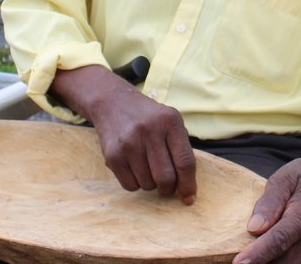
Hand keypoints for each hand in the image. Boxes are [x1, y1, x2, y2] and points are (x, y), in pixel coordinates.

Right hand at [50, 65, 196, 203]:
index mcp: (170, 121)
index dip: (189, 184)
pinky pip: (130, 185)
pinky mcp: (112, 155)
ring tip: (147, 168)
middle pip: (165, 178)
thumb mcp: (170, 120)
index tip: (189, 198)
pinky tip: (134, 167)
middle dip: (168, 189)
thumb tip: (188, 187)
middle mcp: (149, 131)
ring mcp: (129, 143)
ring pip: (147, 184)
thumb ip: (180, 148)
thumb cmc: (148, 117)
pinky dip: (135, 183)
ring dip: (150, 184)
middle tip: (167, 187)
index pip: (185, 161)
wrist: (112, 102)